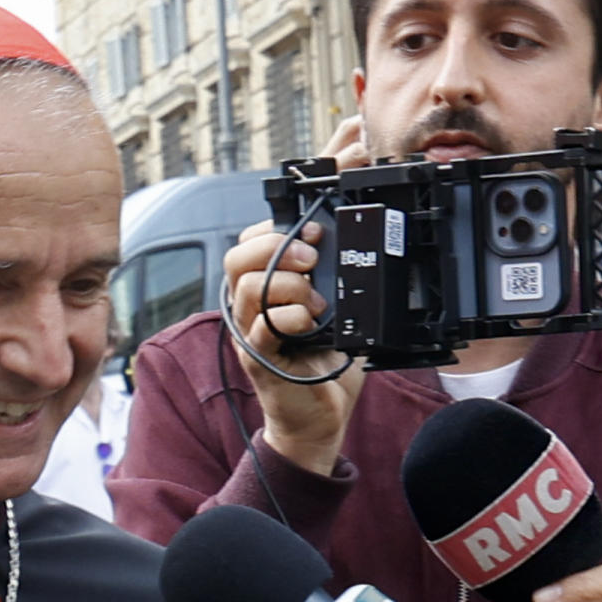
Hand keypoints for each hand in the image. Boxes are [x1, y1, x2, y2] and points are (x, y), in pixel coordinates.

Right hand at [217, 117, 377, 475]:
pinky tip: (314, 323)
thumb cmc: (329, 353)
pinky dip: (292, 318)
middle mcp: (251, 302)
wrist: (323, 414)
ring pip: (246, 286)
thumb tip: (363, 188)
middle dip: (277, 245)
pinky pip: (262, 328)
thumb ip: (343, 256)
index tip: (322, 216)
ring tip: (317, 298)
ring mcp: (251, 330)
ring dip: (287, 283)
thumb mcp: (341, 298)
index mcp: (268, 281)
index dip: (285, 214)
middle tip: (314, 254)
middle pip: (237, 255)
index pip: (256, 234)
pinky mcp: (259, 358)